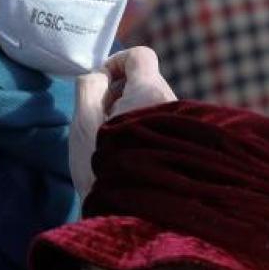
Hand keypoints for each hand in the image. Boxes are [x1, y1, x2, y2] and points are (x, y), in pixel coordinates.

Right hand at [70, 47, 175, 196]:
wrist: (134, 214)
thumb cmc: (102, 168)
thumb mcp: (83, 123)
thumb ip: (88, 86)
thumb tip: (99, 74)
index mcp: (149, 92)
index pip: (141, 56)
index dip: (117, 62)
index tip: (101, 84)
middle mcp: (173, 104)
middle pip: (147, 80)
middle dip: (120, 92)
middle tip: (100, 118)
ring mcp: (182, 125)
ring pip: (154, 104)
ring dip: (131, 113)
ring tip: (113, 141)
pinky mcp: (185, 145)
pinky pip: (163, 124)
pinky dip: (145, 130)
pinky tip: (129, 153)